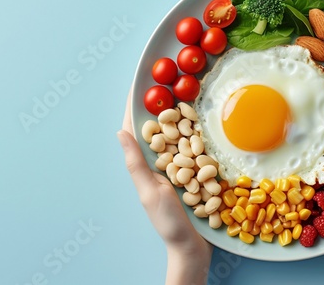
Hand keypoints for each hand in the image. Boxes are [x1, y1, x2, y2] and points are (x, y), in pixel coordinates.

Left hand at [117, 88, 211, 284]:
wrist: (193, 246)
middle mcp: (162, 162)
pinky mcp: (197, 173)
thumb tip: (119, 132)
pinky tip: (204, 119)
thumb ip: (136, 164)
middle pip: (160, 126)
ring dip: (180, 112)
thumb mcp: (150, 192)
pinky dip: (198, 132)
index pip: (138, 129)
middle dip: (161, 103)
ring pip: (179, 134)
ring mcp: (181, 167)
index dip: (137, 106)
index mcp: (146, 165)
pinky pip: (197, 148)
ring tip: (184, 89)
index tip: (139, 82)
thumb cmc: (168, 223)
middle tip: (166, 77)